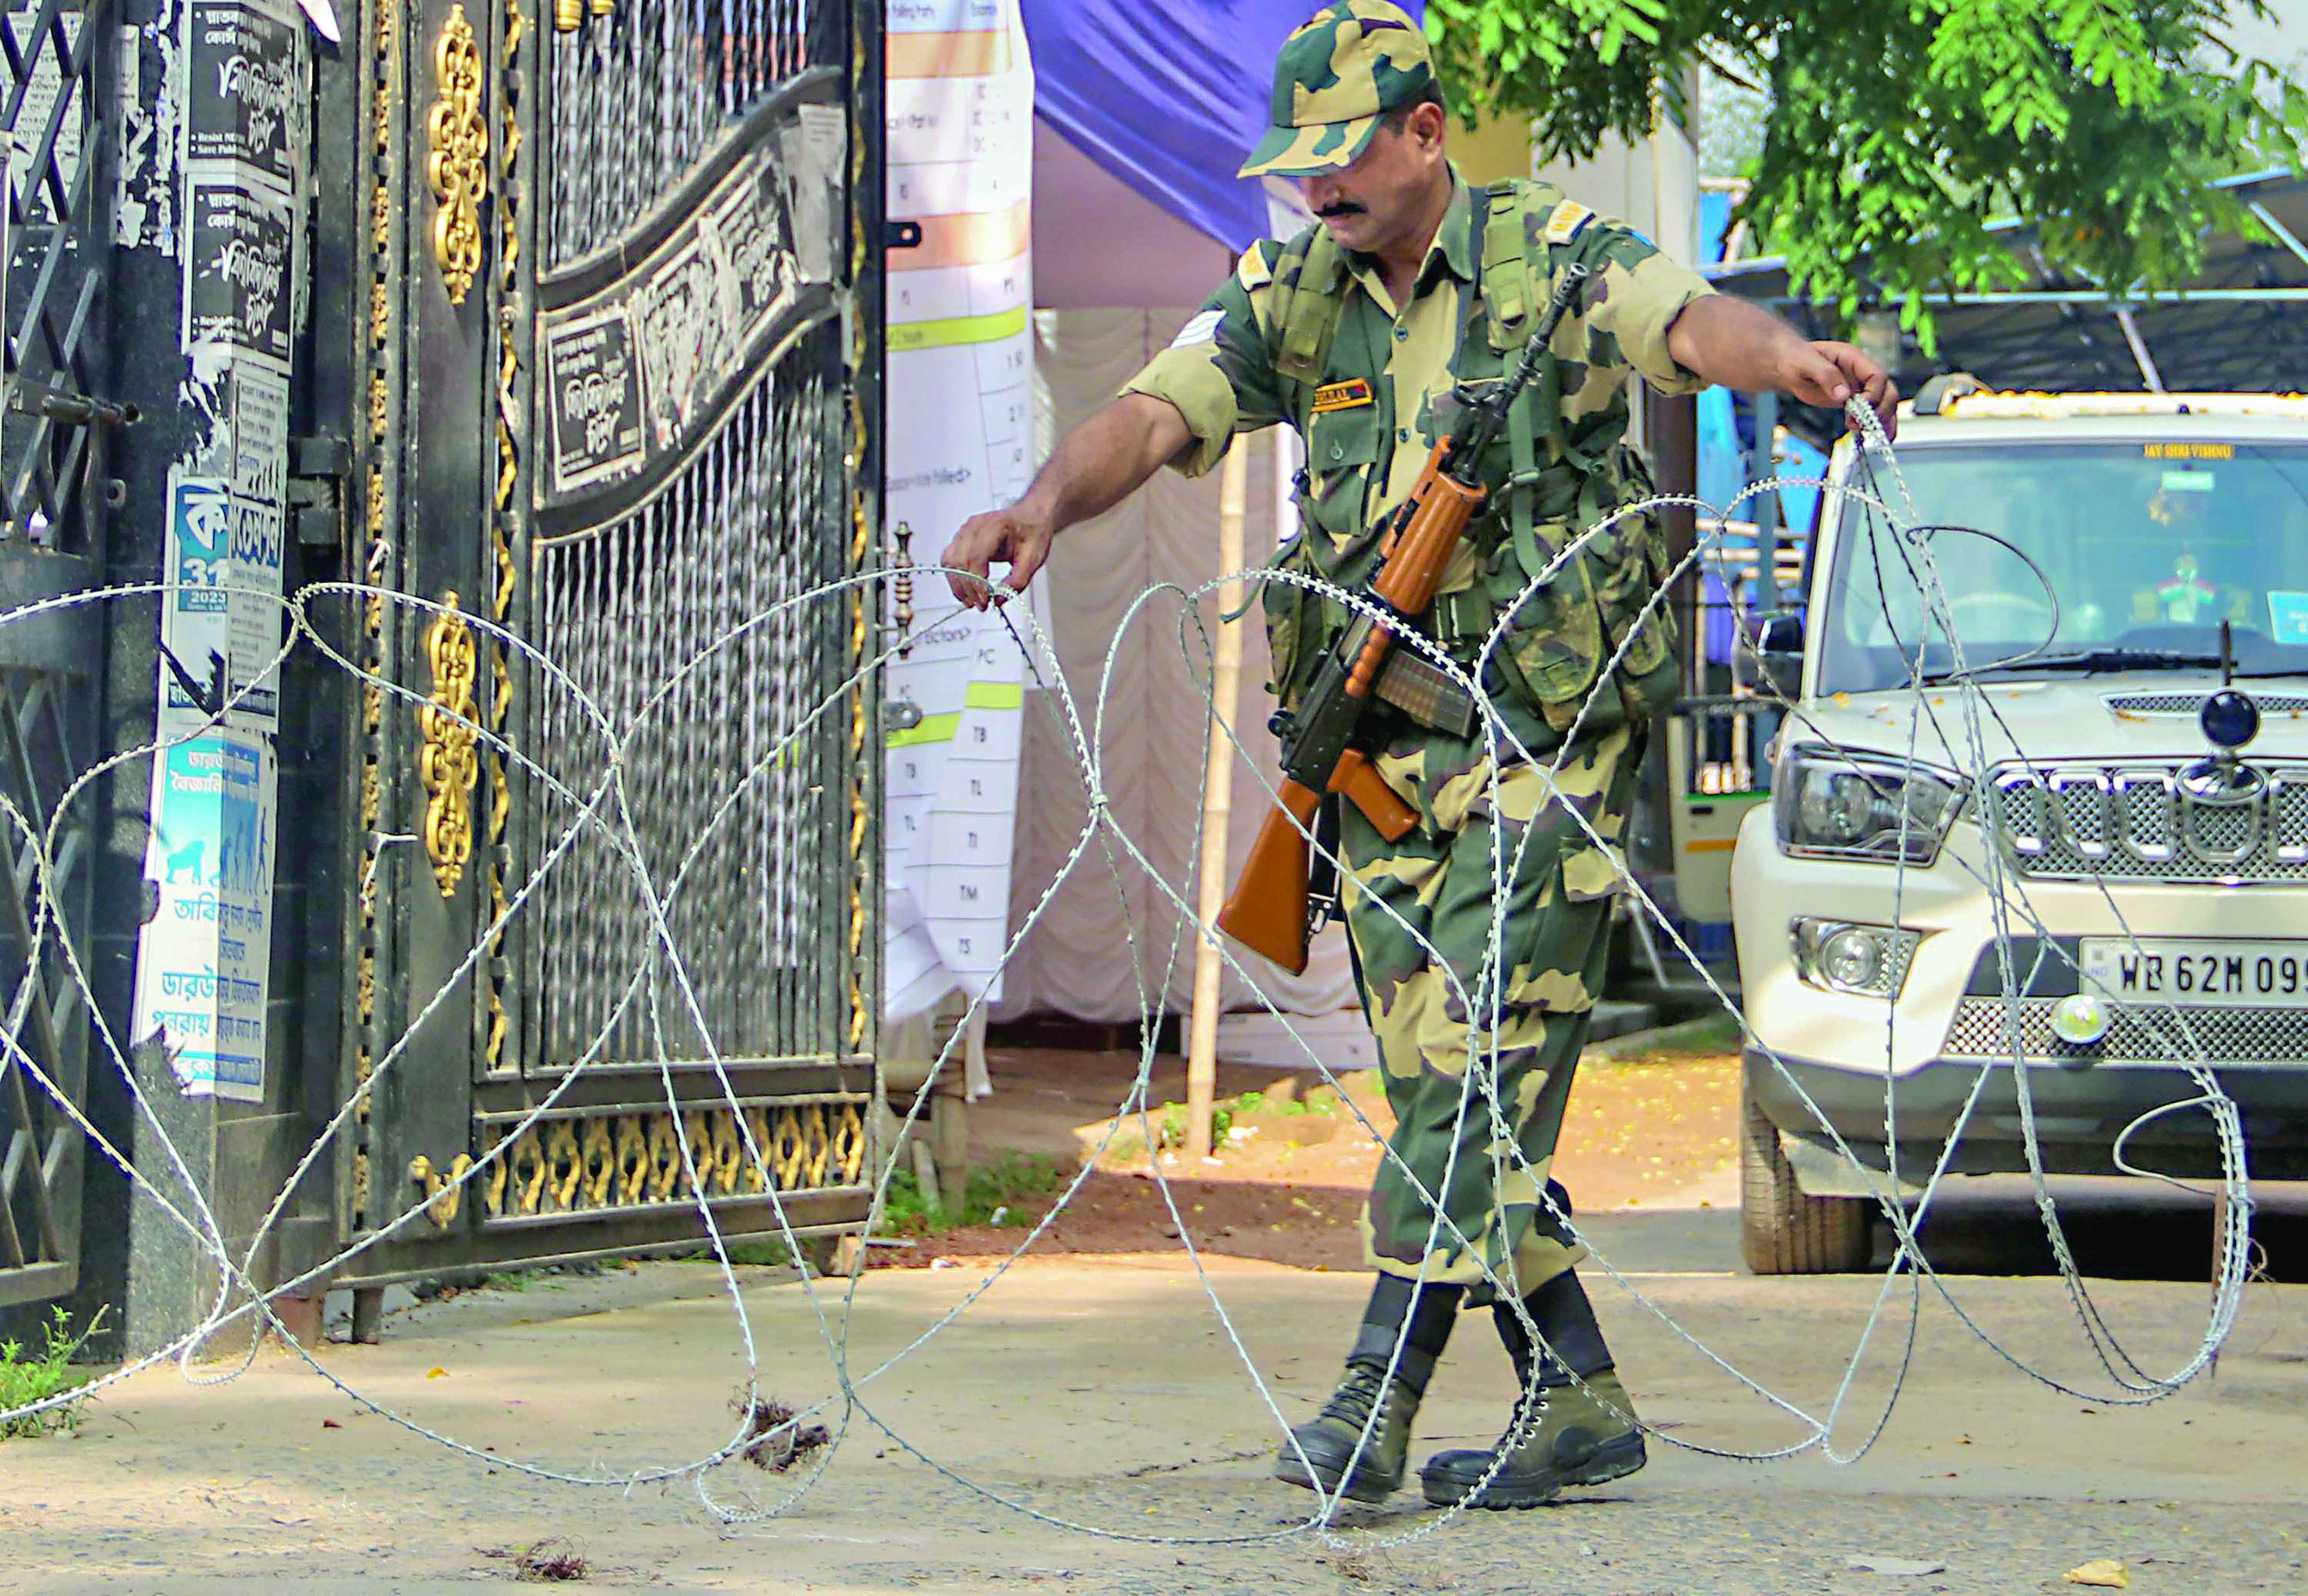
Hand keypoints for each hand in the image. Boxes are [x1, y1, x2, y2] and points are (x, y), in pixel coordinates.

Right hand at [941, 506, 1053, 610]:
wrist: (1030, 516)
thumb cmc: (1032, 531)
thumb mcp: (1033, 558)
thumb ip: (1017, 581)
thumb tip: (999, 600)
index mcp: (995, 526)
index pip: (976, 557)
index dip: (978, 583)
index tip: (985, 601)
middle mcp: (975, 526)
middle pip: (959, 561)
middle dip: (967, 588)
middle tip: (979, 605)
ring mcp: (965, 530)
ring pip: (949, 561)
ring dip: (957, 584)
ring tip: (970, 601)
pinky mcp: (961, 538)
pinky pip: (949, 559)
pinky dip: (955, 577)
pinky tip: (965, 590)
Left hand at [1781, 340, 1898, 441]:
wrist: (1786, 366)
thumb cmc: (1795, 358)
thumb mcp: (1806, 362)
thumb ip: (1826, 375)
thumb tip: (1844, 395)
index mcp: (1853, 358)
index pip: (1877, 376)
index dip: (1874, 393)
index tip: (1861, 408)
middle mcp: (1860, 372)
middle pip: (1887, 390)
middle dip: (1881, 409)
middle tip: (1862, 424)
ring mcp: (1857, 387)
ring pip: (1884, 402)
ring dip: (1883, 419)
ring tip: (1873, 434)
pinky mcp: (1851, 400)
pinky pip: (1869, 411)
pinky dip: (1877, 423)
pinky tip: (1880, 436)